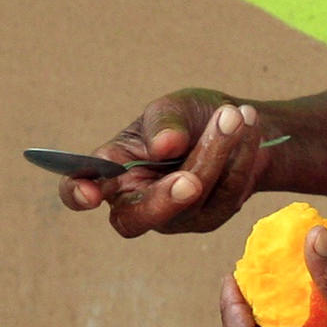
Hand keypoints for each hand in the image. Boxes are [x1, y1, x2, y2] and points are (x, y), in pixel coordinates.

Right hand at [63, 91, 274, 236]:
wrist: (236, 126)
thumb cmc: (190, 116)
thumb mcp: (173, 108)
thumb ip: (164, 123)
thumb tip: (162, 147)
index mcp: (112, 170)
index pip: (80, 189)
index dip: (78, 193)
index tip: (89, 193)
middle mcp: (136, 200)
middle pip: (136, 219)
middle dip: (164, 198)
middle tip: (190, 178)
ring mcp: (173, 216)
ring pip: (189, 202)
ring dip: (215, 155)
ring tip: (232, 116)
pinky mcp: (208, 218)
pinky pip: (225, 196)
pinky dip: (239, 158)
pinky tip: (248, 129)